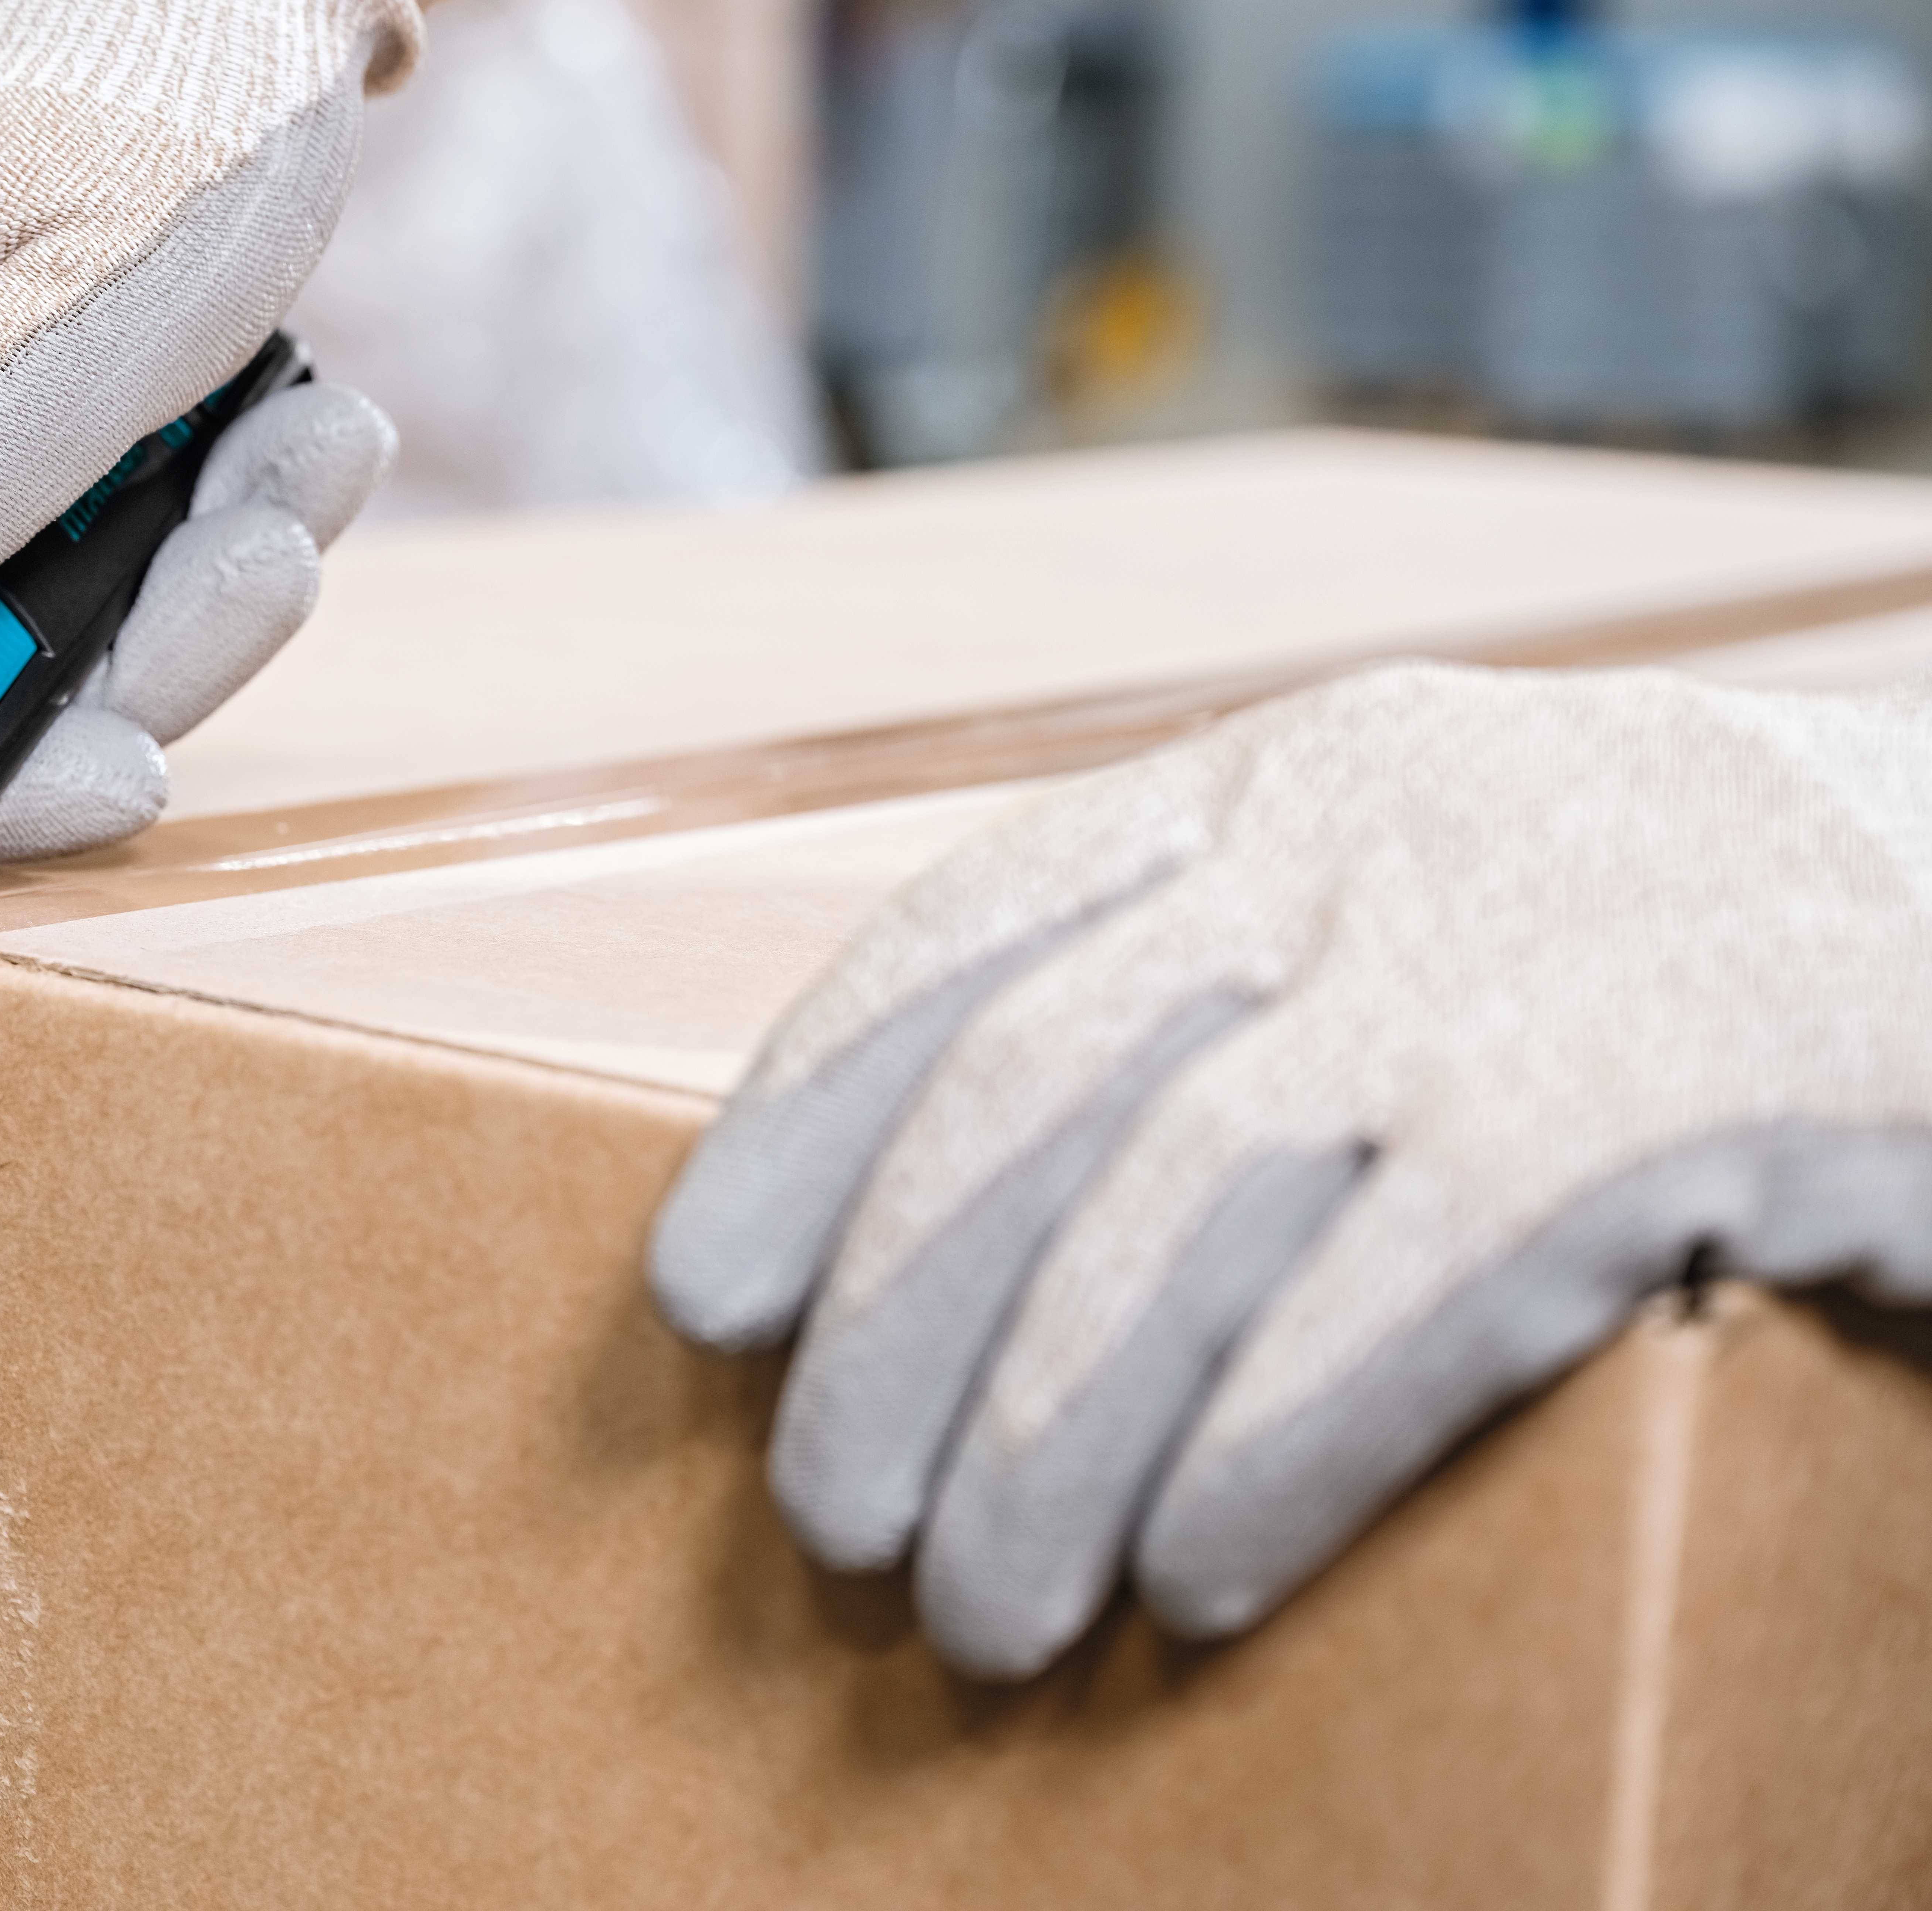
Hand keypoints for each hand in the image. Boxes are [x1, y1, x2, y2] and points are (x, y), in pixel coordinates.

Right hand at [0, 0, 520, 857]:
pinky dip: (225, 501)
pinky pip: (126, 537)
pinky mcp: (33, 427)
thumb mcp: (87, 316)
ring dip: (219, 564)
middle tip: (276, 549)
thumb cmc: (162, 123)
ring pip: (74, 616)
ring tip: (316, 446)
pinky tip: (298, 419)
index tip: (131, 782)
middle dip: (158, 646)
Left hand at [650, 662, 1931, 1678]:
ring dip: (1047, 1434)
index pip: (968, 939)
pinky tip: (1196, 1576)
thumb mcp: (1434, 903)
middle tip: (830, 1520)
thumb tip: (995, 1236)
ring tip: (980, 1605)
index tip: (705, 1293)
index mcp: (1289, 780)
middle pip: (1035, 1098)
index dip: (805, 1122)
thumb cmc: (1680, 953)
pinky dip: (1267, 1450)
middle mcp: (1369, 832)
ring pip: (1184, 1209)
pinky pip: (1396, 1297)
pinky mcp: (1665, 1091)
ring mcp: (1519, 948)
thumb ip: (1239, 1002)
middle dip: (897, 1329)